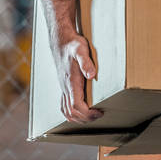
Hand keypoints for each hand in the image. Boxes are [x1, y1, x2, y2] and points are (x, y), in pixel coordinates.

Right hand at [40, 0, 102, 122]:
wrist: (61, 40)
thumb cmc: (72, 45)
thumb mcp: (81, 50)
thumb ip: (86, 62)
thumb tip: (91, 75)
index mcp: (71, 82)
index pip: (77, 106)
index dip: (88, 114)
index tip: (100, 112)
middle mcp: (65, 87)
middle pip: (71, 112)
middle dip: (85, 119)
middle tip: (99, 116)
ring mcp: (63, 87)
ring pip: (66, 111)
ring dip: (78, 118)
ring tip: (91, 117)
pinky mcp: (63, 85)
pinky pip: (63, 105)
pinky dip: (71, 113)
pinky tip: (80, 112)